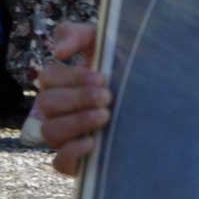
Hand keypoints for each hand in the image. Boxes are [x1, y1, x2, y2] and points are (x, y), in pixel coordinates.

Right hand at [35, 23, 110, 176]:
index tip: (102, 78)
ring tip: (105, 116)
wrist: (151, 103)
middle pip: (47, 104)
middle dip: (78, 98)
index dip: (72, 78)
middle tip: (108, 96)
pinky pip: (59, 163)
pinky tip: (93, 142)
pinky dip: (72, 153)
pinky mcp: (74, 161)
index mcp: (59, 83)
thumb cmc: (121, 69)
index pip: (48, 78)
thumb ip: (78, 34)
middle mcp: (56, 110)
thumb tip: (58, 51)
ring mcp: (63, 136)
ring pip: (51, 132)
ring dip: (77, 122)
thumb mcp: (102, 44)